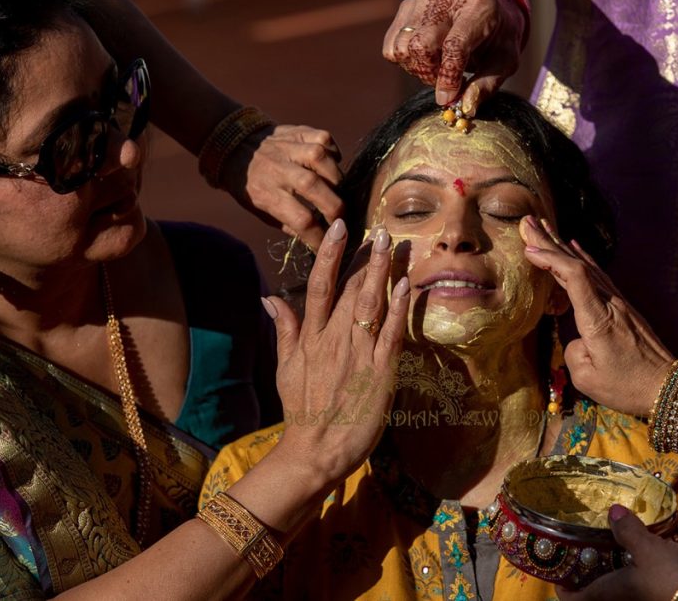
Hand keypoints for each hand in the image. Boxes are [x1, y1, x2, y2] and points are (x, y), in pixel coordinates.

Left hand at [219, 124, 344, 249]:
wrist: (233, 144)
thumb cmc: (250, 185)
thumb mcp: (261, 211)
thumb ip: (290, 224)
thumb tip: (320, 238)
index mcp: (266, 193)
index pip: (301, 219)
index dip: (320, 236)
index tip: (329, 243)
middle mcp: (278, 169)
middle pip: (314, 188)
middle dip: (336, 208)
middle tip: (342, 218)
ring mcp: (289, 147)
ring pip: (321, 158)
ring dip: (336, 178)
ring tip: (338, 190)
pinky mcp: (298, 131)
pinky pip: (324, 139)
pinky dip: (334, 152)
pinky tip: (331, 164)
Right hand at [269, 220, 410, 484]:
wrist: (317, 450)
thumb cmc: (303, 411)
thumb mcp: (285, 368)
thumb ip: (284, 330)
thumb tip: (269, 298)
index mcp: (310, 337)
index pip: (319, 285)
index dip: (330, 254)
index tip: (341, 227)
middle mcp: (333, 339)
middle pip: (351, 288)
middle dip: (366, 256)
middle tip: (381, 229)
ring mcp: (358, 353)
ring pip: (371, 303)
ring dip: (383, 271)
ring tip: (393, 243)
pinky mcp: (381, 371)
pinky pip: (392, 332)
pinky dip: (399, 307)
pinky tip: (407, 283)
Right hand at [382, 0, 525, 111]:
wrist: (486, 3)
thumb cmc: (497, 37)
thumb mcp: (505, 61)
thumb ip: (486, 85)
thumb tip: (465, 108)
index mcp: (478, 9)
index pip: (455, 45)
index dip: (448, 76)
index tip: (446, 98)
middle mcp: (447, 0)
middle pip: (420, 45)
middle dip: (429, 73)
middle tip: (443, 80)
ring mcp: (423, 1)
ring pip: (402, 47)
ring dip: (416, 69)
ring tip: (436, 68)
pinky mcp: (407, 7)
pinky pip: (391, 47)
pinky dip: (404, 61)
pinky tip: (424, 59)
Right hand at [520, 216, 672, 415]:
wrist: (668, 386)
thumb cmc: (627, 387)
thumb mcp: (588, 379)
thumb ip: (573, 352)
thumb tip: (578, 338)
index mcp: (597, 319)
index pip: (574, 277)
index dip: (550, 259)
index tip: (528, 250)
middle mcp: (609, 304)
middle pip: (577, 264)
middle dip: (550, 242)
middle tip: (528, 222)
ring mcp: (619, 303)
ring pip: (588, 266)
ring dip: (563, 246)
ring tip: (545, 227)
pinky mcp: (623, 307)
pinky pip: (598, 275)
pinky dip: (582, 258)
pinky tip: (574, 246)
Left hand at [556, 505, 677, 600]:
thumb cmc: (673, 578)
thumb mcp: (649, 549)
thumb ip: (628, 531)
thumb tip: (611, 512)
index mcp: (609, 595)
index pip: (573, 600)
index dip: (562, 588)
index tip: (558, 572)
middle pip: (595, 595)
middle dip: (588, 577)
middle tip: (586, 552)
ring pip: (617, 591)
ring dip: (613, 574)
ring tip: (613, 549)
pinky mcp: (659, 597)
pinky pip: (637, 588)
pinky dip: (634, 574)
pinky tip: (644, 555)